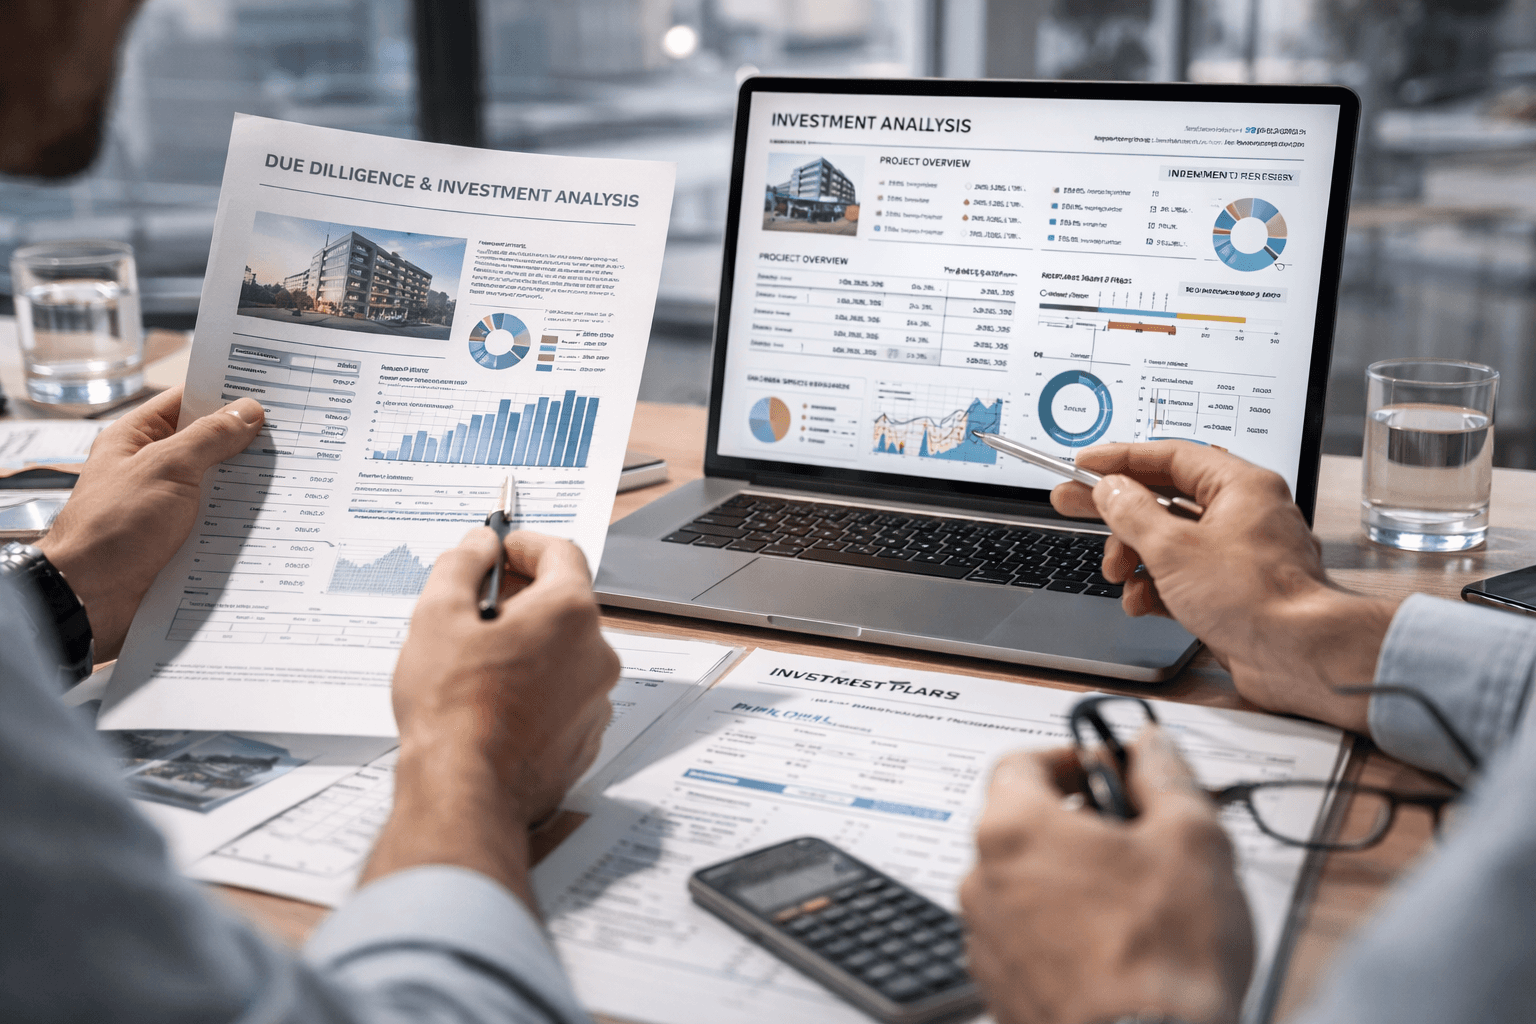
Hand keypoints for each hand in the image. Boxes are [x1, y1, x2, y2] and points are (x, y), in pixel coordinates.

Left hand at [38, 386, 264, 659]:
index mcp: (136, 439)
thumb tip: (247, 412)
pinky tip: (271, 517)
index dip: (224, 393)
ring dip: (246, 484)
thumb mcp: (166, 469)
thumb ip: (209, 438)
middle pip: (206, 443)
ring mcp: (165, 506)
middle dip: (245, 441)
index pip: (186, 401)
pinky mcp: (177, 539)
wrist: (89, 598)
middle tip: (292, 434)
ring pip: (215, 484)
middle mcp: (150, 468)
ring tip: (291, 474)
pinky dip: (240, 519)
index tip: (268, 391)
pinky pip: (216, 521)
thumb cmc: (112, 528)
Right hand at [363, 529, 619, 906]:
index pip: (561, 553)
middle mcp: (597, 654)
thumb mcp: (437, 616)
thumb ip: (461, 565)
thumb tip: (477, 546)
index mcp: (570, 613)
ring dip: (528, 648)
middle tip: (475, 610)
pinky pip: (564, 696)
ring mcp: (596, 700)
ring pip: (563, 654)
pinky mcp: (585, 738)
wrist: (466, 792)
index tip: (500, 551)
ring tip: (476, 665)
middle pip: (564, 605)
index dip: (525, 546)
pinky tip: (494, 703)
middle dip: (521, 600)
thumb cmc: (453, 710)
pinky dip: (536, 689)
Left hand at [960, 728, 1253, 1023]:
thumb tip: (1152, 747)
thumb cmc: (1162, 962)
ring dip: (1072, 879)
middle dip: (1079, 821)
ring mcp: (986, 939)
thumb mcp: (1193, 840)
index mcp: (1014, 828)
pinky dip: (1063, 931)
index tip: (1110, 768)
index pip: (1021, 761)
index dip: (1071, 757)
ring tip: (1136, 901)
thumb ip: (1166, 776)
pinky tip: (1116, 948)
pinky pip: (1027, 937)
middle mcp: (982, 881)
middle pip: (1022, 824)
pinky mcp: (1001, 986)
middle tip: (1137, 837)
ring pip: (1026, 884)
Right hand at [1050, 442, 1396, 731]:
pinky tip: (1141, 602)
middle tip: (1073, 504)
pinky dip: (1155, 586)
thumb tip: (1110, 490)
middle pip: (1164, 498)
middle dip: (1116, 511)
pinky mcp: (1232, 590)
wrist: (1298, 654)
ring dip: (1134, 557)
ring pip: (1168, 541)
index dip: (1121, 459)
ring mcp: (1237, 553)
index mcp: (1239, 487)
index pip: (1170, 456)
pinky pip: (1181, 576)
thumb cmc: (1256, 597)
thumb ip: (1132, 512)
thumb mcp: (1173, 547)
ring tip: (1118, 574)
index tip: (1085, 464)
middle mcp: (1242, 514)